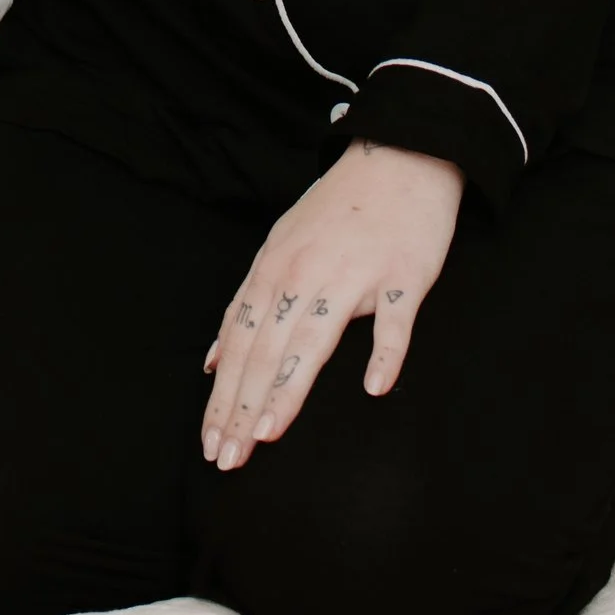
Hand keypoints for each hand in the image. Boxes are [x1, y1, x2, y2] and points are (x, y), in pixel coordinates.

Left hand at [201, 142, 463, 470]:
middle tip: (227, 457)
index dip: (223, 394)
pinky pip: (394, 322)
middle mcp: (304, 272)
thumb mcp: (279, 249)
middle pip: (265, 348)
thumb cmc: (337, 212)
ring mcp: (354, 274)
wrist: (399, 158)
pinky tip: (373, 388)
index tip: (210, 442)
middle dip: (241, 406)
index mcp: (272, 269)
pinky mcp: (404, 277)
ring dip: (286, 390)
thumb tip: (211, 361)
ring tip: (266, 434)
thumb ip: (248, 306)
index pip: (238, 342)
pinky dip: (384, 354)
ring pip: (312, 340)